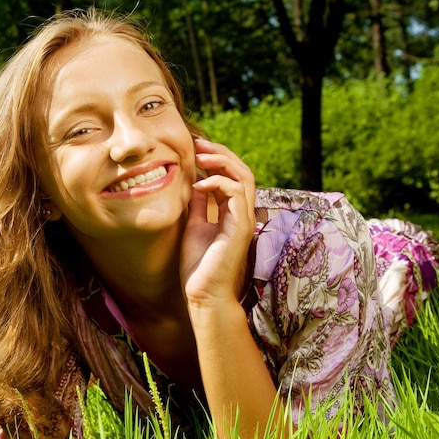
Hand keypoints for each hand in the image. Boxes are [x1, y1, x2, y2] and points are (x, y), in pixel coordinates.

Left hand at [180, 139, 255, 308]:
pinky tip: (198, 184)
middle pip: (242, 171)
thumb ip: (199, 204)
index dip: (217, 158)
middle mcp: (242, 213)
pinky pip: (236, 194)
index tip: (196, 148)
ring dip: (221, 162)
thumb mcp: (194, 225)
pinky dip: (218, 183)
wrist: (203, 294)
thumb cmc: (198, 265)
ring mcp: (244, 220)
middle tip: (199, 144)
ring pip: (243, 178)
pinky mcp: (240, 228)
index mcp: (232, 212)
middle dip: (221, 153)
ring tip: (200, 157)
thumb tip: (194, 180)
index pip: (233, 176)